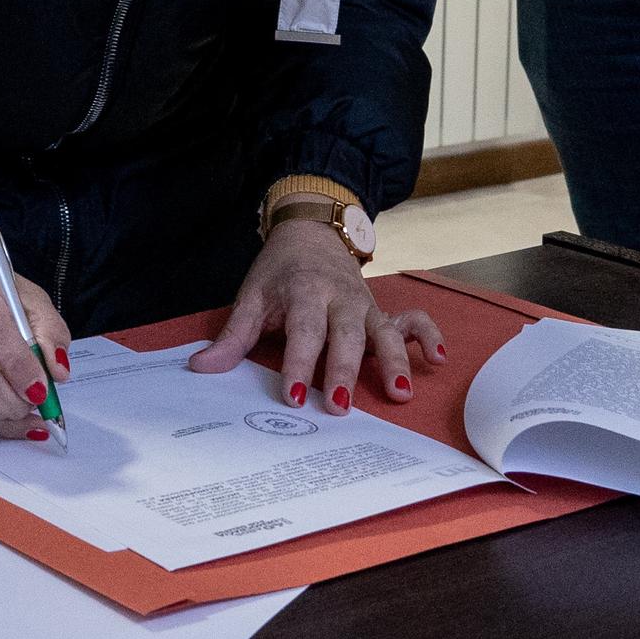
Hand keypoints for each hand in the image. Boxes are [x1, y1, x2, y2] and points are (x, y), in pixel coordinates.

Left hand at [189, 219, 448, 410]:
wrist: (311, 232)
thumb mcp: (252, 296)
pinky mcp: (383, 310)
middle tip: (339, 407)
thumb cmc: (279, 272)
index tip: (292, 397)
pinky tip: (438, 360)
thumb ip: (233, 336)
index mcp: (305, 293)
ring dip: (394, 362)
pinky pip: (414, 320)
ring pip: (385, 332)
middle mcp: (340, 299)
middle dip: (343, 370)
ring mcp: (366, 305)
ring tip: (399, 394)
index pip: (302, 332)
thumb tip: (201, 369)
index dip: (297, 365)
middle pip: (345, 335)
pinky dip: (429, 337)